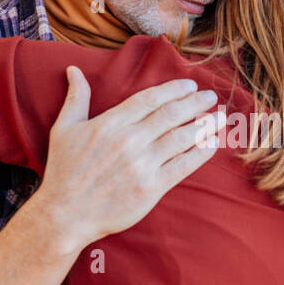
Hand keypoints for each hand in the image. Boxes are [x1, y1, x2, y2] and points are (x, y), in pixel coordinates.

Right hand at [36, 66, 223, 253]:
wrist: (65, 214)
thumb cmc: (64, 171)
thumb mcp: (64, 129)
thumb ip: (76, 98)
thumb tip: (74, 70)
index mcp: (111, 123)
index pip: (150, 99)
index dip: (175, 90)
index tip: (191, 85)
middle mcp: (129, 141)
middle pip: (171, 114)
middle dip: (196, 102)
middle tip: (211, 95)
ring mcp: (142, 165)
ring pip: (182, 138)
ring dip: (205, 125)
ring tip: (219, 116)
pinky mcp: (151, 188)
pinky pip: (183, 166)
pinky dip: (201, 153)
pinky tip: (212, 143)